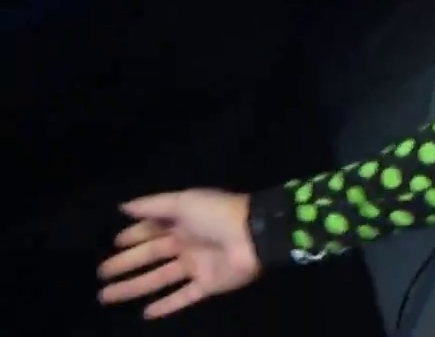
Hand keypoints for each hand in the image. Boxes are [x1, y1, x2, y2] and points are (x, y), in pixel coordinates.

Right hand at [98, 190, 260, 318]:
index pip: (151, 230)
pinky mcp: (207, 285)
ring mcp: (197, 266)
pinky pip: (183, 297)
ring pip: (158, 279)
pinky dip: (166, 306)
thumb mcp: (184, 202)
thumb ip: (153, 205)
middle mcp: (187, 243)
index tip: (113, 244)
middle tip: (100, 274)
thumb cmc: (217, 215)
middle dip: (125, 264)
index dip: (133, 236)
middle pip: (150, 256)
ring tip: (106, 296)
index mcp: (183, 222)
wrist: (254, 236)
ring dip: (133, 287)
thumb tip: (123, 206)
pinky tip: (145, 314)